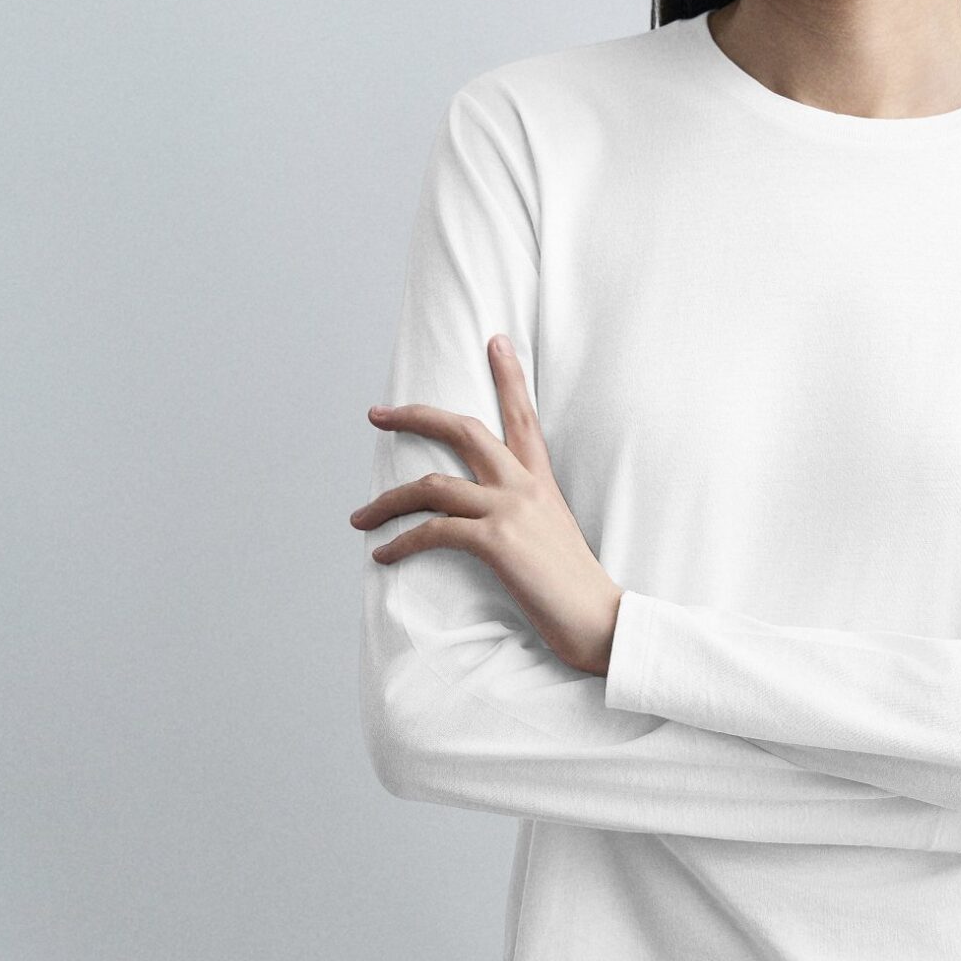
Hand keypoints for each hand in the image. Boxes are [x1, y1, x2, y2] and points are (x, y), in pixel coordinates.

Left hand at [349, 334, 622, 676]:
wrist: (601, 619)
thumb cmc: (577, 589)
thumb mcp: (555, 536)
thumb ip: (525, 516)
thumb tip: (491, 523)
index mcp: (541, 483)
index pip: (523, 417)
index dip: (509, 377)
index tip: (496, 341)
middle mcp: (524, 486)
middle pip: (464, 430)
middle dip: (416, 416)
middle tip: (378, 414)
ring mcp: (510, 509)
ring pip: (431, 484)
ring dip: (386, 501)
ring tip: (360, 517)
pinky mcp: (496, 541)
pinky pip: (432, 530)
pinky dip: (400, 542)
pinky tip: (383, 554)